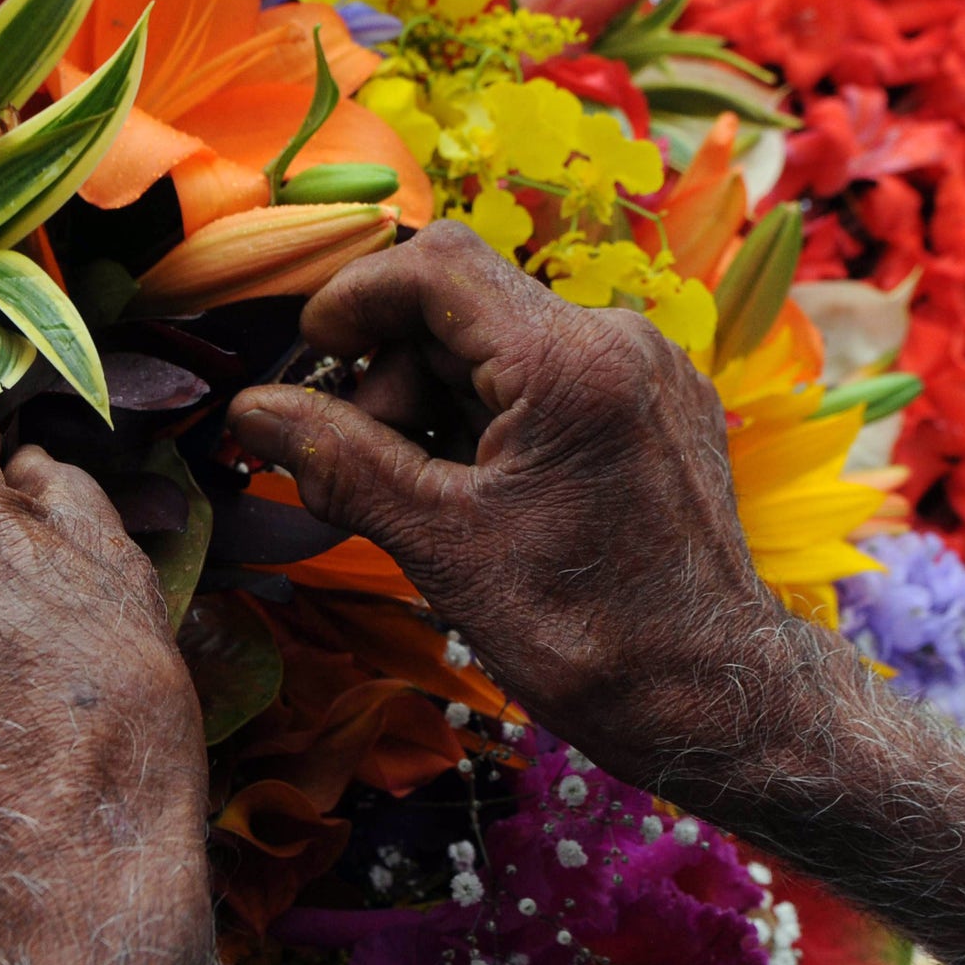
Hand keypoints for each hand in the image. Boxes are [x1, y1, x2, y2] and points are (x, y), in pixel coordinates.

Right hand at [229, 221, 774, 780]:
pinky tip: (476, 494)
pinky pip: (549, 377)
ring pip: (502, 343)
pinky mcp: (656, 407)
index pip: (436, 265)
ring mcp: (647, 371)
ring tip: (418, 494)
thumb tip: (251, 411)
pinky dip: (491, 416)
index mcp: (571, 364)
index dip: (354, 300)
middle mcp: (620, 342)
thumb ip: (340, 463)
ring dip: (435, 399)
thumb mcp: (442, 547)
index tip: (310, 362)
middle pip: (463, 304)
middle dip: (390, 370)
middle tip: (358, 464)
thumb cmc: (588, 636)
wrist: (714, 699)